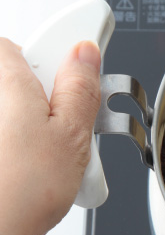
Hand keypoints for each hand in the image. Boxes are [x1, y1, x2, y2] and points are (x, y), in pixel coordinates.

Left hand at [0, 38, 100, 234]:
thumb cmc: (21, 189)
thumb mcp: (72, 134)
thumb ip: (80, 88)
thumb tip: (85, 54)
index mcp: (7, 81)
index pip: (22, 46)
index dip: (55, 60)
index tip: (80, 79)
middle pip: (21, 85)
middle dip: (49, 103)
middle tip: (70, 129)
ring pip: (18, 118)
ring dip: (35, 131)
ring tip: (55, 159)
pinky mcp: (1, 151)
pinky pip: (13, 141)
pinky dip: (22, 152)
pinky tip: (36, 173)